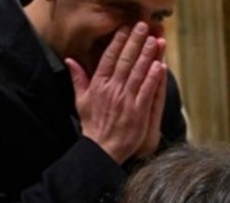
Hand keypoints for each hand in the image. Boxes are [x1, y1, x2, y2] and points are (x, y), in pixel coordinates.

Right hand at [68, 22, 165, 164]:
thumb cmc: (93, 125)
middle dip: (135, 42)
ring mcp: (126, 100)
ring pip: (138, 73)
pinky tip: (160, 65)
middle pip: (125, 61)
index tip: (125, 29)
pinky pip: (147, 91)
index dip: (118, 42)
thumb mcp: (81, 100)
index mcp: (98, 85)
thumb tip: (70, 60)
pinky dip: (153, 78)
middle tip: (143, 27)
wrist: (102, 148)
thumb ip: (78, 79)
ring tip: (155, 41)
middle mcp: (112, 89)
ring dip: (147, 55)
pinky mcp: (138, 111)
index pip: (109, 58)